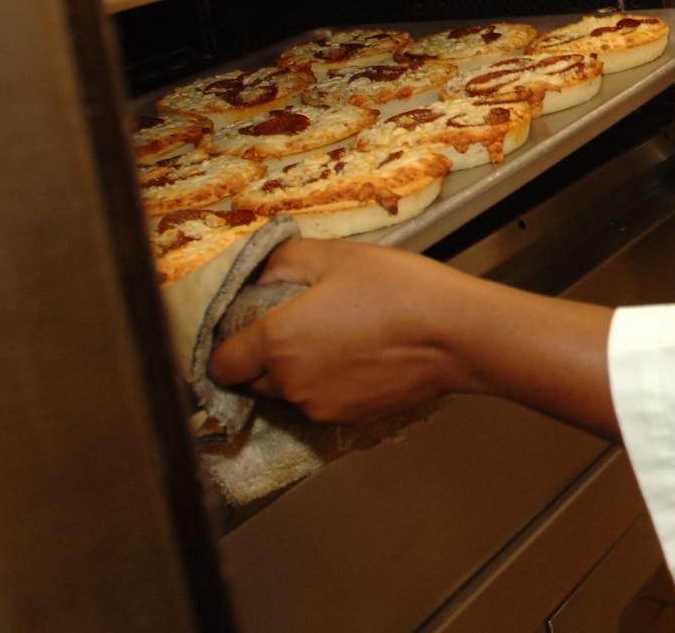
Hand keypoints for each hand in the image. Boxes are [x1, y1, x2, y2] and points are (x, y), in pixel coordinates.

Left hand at [209, 238, 621, 435]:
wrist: (454, 332)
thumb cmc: (396, 287)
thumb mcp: (337, 255)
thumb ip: (283, 260)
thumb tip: (255, 270)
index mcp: (275, 340)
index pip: (219, 363)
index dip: (228, 345)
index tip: (247, 328)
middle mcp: (288, 383)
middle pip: (252, 381)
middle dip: (264, 359)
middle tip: (300, 327)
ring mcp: (318, 406)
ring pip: (288, 394)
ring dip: (298, 374)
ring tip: (338, 341)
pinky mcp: (348, 420)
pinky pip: (321, 404)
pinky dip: (330, 386)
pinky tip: (360, 359)